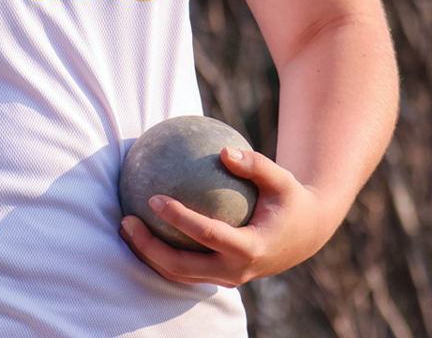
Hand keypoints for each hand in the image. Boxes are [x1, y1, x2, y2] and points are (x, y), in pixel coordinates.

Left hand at [117, 146, 332, 287]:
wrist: (306, 234)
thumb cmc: (291, 199)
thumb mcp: (282, 178)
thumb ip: (256, 165)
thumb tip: (224, 151)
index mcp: (251, 248)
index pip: (208, 235)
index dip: (179, 219)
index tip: (155, 198)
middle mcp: (236, 271)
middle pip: (183, 267)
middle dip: (150, 248)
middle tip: (127, 221)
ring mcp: (227, 279)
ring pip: (179, 275)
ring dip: (148, 256)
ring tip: (125, 228)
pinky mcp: (220, 278)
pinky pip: (184, 271)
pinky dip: (161, 255)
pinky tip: (142, 230)